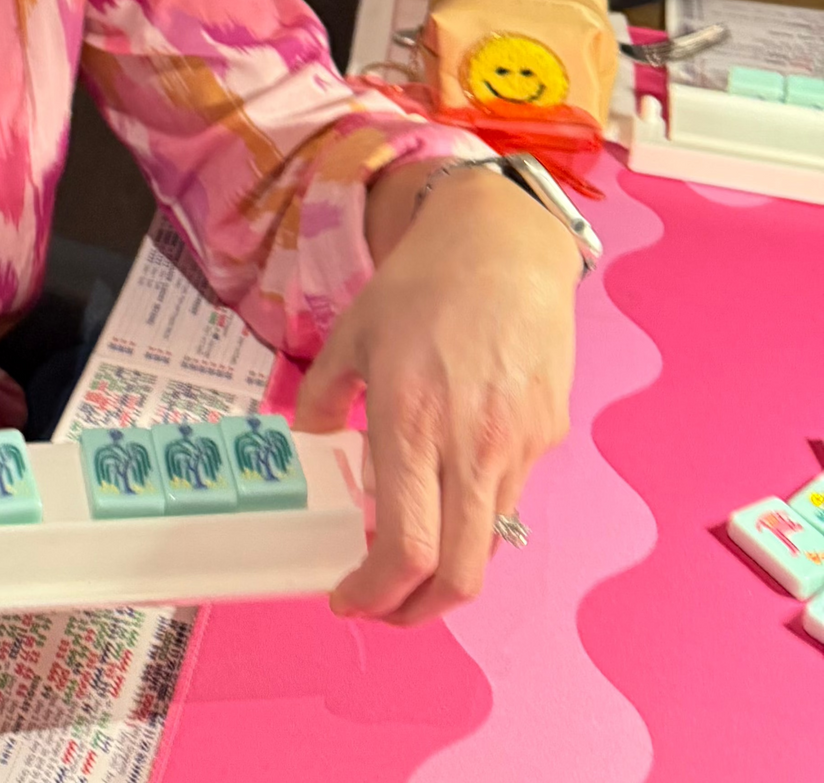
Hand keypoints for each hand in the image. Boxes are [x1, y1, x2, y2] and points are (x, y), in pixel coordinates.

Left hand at [295, 166, 578, 626]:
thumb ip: (323, 396)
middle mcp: (471, 447)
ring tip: (411, 539)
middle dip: (417, 609)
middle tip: (384, 603)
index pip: (405, 547)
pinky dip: (474, 511)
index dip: (376, 592)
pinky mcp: (547, 434)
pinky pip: (508, 495)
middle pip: (460, 575)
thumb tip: (309, 441)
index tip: (348, 599)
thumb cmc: (418, 287)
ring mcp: (518, 445)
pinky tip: (449, 479)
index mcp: (412, 423)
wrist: (503, 248)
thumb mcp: (351, 334)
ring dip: (447, 560)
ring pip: (487, 539)